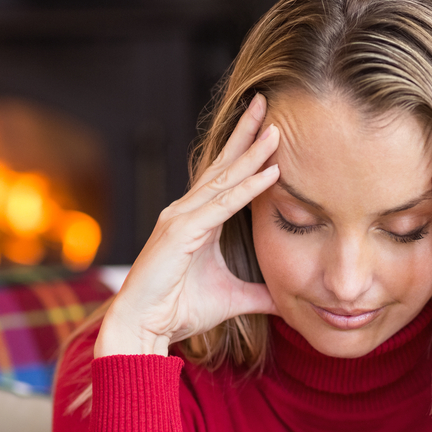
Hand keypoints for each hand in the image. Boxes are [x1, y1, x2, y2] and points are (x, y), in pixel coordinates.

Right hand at [95, 94, 280, 356]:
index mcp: (196, 221)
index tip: (269, 127)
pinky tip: (270, 172)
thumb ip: (260, 294)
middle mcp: (186, 212)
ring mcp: (180, 219)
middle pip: (222, 166)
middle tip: (267, 102)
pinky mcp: (181, 233)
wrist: (143, 329)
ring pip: (224, 180)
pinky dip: (247, 188)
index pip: (226, 178)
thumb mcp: (233, 298)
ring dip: (252, 154)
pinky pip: (222, 206)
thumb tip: (288, 297)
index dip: (246, 151)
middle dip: (246, 133)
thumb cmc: (178, 311)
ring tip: (276, 129)